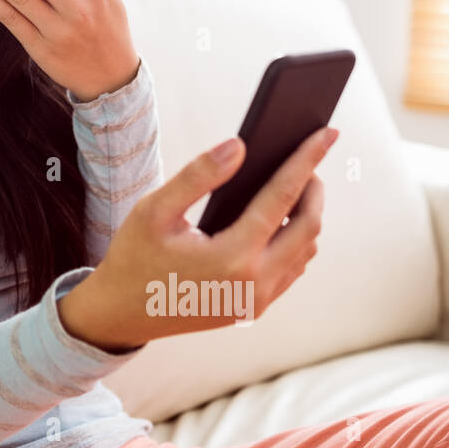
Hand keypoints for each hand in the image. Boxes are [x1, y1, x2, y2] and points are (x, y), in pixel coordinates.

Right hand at [61, 125, 337, 350]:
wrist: (120, 314)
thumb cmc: (134, 258)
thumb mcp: (154, 210)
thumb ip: (198, 176)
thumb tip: (239, 147)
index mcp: (232, 257)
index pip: (283, 198)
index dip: (306, 161)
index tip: (328, 133)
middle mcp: (254, 284)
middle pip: (309, 227)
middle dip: (315, 188)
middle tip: (308, 161)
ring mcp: (257, 301)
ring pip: (306, 251)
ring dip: (307, 217)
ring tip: (293, 187)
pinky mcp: (253, 308)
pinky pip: (291, 270)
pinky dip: (295, 241)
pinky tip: (278, 221)